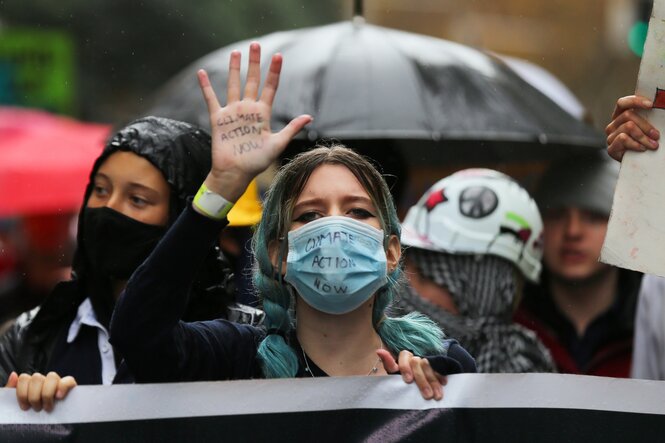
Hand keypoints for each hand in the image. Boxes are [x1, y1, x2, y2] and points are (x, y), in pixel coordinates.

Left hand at [4, 371, 76, 411]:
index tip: (25, 407)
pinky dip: (63, 387)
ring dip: (48, 394)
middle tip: (37, 408)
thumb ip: (11, 388)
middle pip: (37, 377)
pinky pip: (68, 380)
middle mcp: (44, 380)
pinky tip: (59, 397)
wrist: (48, 427)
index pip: (24, 378)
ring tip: (48, 407)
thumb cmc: (32, 415)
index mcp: (31, 383)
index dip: (22, 393)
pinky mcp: (69, 386)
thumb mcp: (17, 403)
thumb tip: (14, 374)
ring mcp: (57, 382)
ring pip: (52, 376)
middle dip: (35, 396)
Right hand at [198, 42, 312, 201]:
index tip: (278, 56)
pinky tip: (201, 72)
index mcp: (263, 114)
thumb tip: (309, 117)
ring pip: (233, 85)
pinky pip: (211, 99)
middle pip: (252, 80)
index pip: (270, 87)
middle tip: (256, 44)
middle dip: (254, 63)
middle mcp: (248, 109)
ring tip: (236, 52)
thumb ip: (291, 128)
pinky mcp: (219, 119)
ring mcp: (233, 112)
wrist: (235, 173)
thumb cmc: (257, 162)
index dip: (274, 72)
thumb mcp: (277, 144)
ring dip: (234, 69)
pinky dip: (205, 86)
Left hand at [377, 349, 445, 400]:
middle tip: (427, 396)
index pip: (403, 356)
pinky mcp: (435, 363)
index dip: (405, 367)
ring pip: (428, 366)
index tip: (408, 380)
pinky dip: (441, 376)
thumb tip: (379, 351)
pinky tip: (444, 384)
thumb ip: (389, 364)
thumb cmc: (404, 378)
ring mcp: (425, 360)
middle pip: (417, 363)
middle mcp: (414, 357)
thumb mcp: (395, 374)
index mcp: (403, 359)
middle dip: (422, 381)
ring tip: (436, 395)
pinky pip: (439, 367)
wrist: (421, 377)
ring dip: (433, 381)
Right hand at [605, 95, 658, 160]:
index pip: (622, 103)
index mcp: (620, 116)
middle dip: (646, 125)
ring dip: (643, 136)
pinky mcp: (611, 148)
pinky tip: (642, 149)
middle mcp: (613, 125)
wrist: (640, 163)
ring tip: (653, 145)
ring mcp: (610, 137)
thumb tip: (659, 106)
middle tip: (656, 135)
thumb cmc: (646, 142)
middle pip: (627, 115)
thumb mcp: (646, 128)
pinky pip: (623, 139)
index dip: (635, 101)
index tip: (651, 105)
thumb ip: (647, 118)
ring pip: (628, 127)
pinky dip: (635, 144)